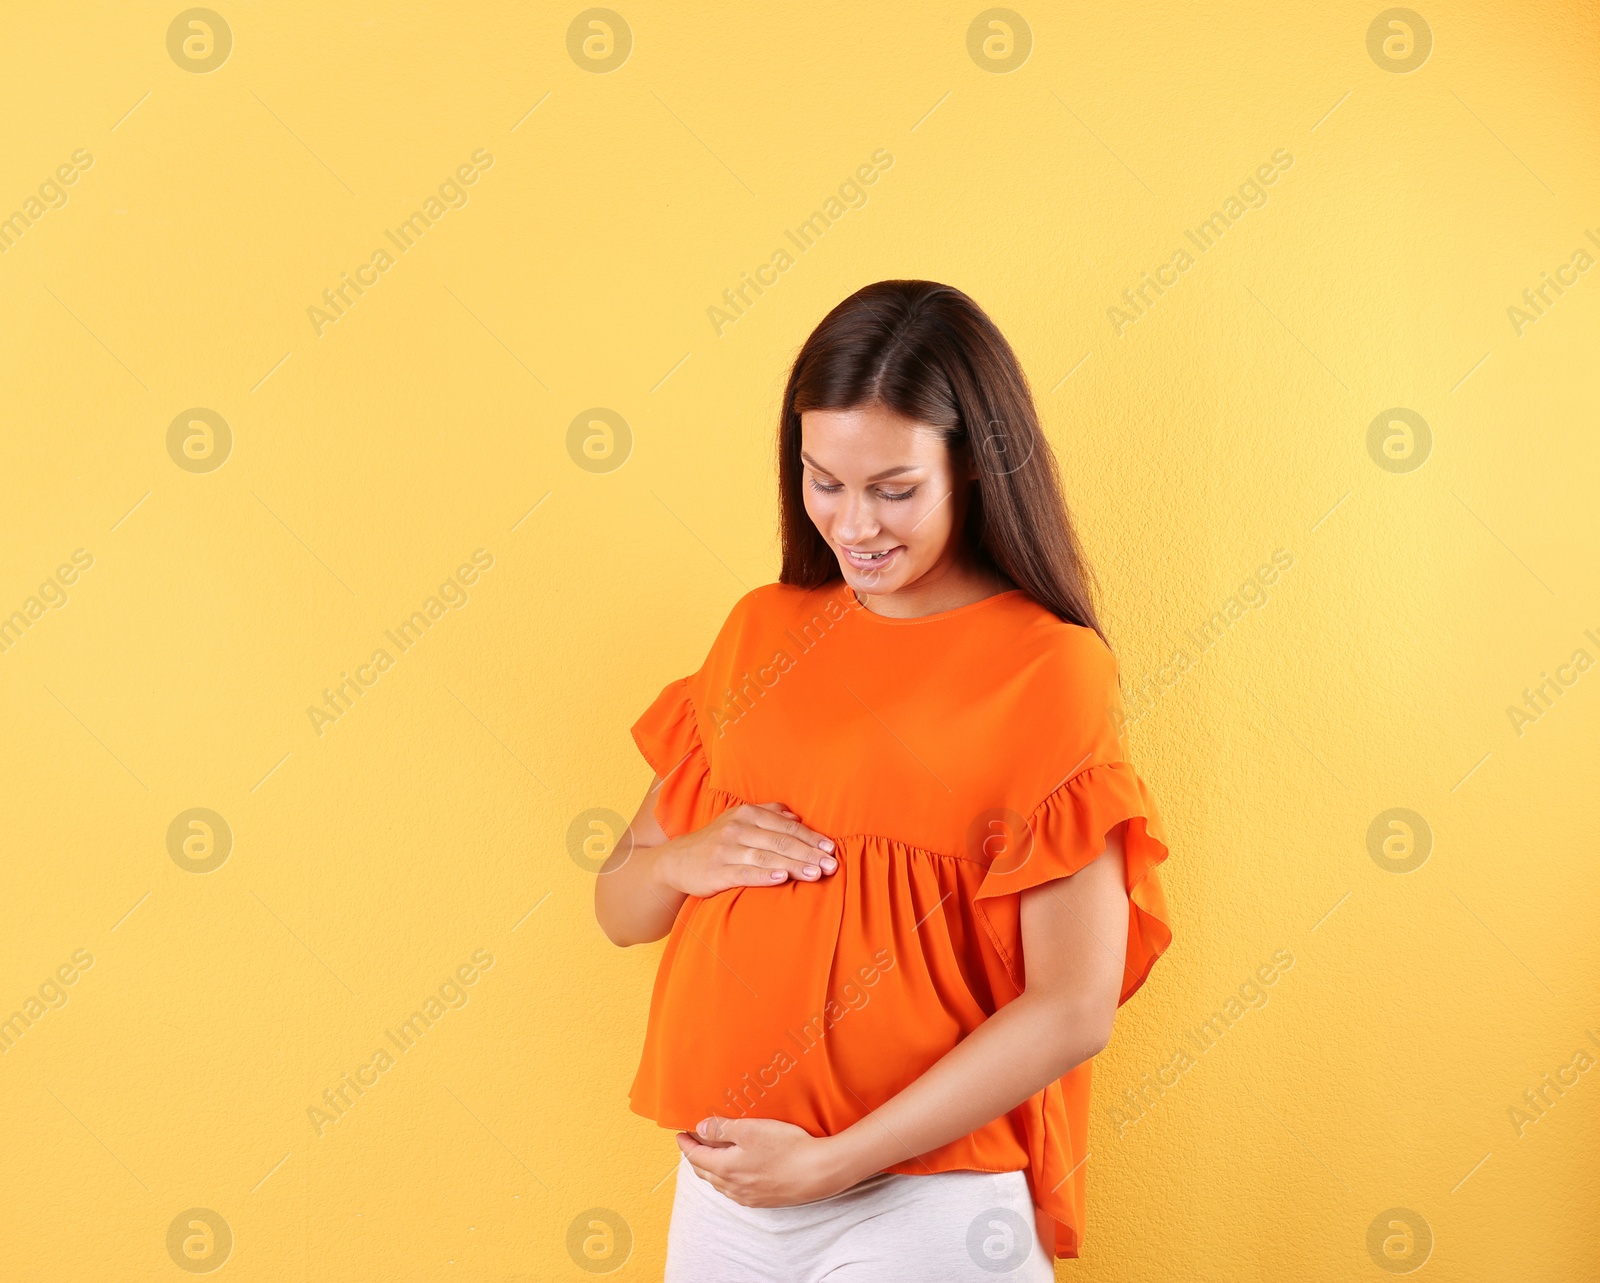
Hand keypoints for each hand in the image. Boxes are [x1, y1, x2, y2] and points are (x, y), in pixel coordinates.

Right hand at [657, 803, 836, 897]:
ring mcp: (726, 849)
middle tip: (832, 864)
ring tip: (815, 873)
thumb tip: (796, 817)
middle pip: (780, 840)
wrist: (676, 860)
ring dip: (793, 864)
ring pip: (766, 855)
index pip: (786, 825)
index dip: (811, 837)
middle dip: (809, 852)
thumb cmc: (716, 841)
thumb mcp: (739, 820)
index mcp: (747, 813)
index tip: (831, 848)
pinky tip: (783, 878)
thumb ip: (768, 814)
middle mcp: (737, 828)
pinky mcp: (717, 871)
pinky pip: (745, 873)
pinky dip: (765, 874)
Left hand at [676, 1116, 862, 1206]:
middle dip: (695, 1157)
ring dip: (710, 1169)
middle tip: (691, 1143)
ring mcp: (749, 1196)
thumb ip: (722, 1129)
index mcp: (726, 1168)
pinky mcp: (764, 1200)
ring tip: (710, 1156)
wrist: (819, 1173)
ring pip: (719, 1183)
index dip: (686, 1144)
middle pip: (705, 1172)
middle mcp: (733, 1187)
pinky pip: (735, 1190)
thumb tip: (700, 1128)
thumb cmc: (786, 1148)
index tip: (679, 1134)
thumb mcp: (751, 1129)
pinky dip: (726, 1179)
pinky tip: (734, 1173)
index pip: (696, 1156)